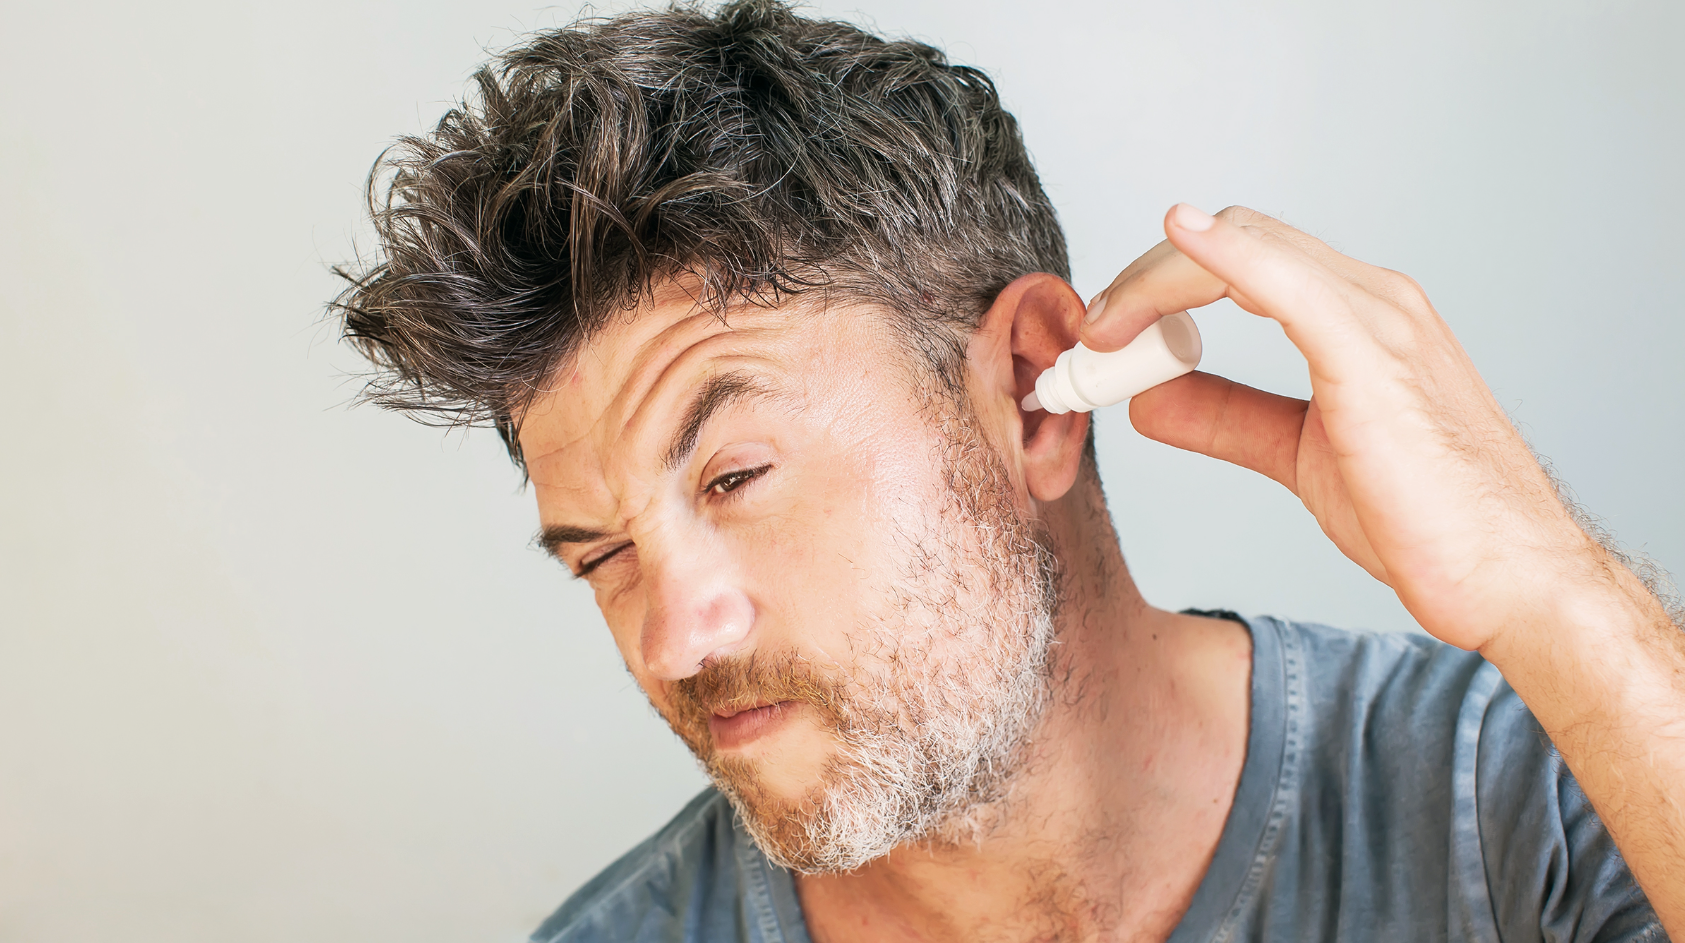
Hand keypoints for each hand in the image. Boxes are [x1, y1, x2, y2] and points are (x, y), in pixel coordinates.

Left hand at [1085, 204, 1596, 653]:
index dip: (1161, 285)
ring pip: (1248, 248)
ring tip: (1103, 337)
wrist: (1504, 577)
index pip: (1242, 258)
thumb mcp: (1298, 454)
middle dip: (1147, 280)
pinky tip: (1178, 239)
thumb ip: (1226, 417)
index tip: (1107, 337)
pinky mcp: (1374, 359)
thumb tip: (1149, 399)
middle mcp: (1372, 300)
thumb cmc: (1424, 516)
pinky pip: (1288, 282)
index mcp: (1358, 316)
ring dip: (1156, 283)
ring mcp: (1379, 321)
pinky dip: (1226, 255)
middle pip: (1236, 239)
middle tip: (1092, 340)